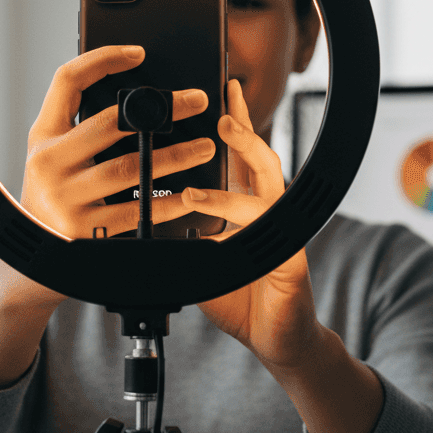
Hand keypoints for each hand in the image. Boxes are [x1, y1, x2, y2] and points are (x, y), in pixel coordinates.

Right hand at [20, 45, 216, 237]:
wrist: (32, 250)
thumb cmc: (54, 193)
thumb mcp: (53, 155)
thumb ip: (80, 128)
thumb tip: (137, 97)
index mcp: (42, 135)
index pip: (67, 81)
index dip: (102, 60)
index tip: (139, 54)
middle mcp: (48, 162)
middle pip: (110, 122)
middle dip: (160, 108)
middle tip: (196, 101)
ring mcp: (64, 197)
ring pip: (129, 167)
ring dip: (174, 156)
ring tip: (204, 146)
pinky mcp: (83, 230)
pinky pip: (135, 212)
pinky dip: (165, 203)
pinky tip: (188, 195)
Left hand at [181, 79, 319, 370]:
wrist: (275, 339)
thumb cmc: (239, 297)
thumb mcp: (200, 259)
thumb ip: (182, 235)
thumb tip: (144, 218)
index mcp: (246, 208)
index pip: (238, 159)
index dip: (233, 124)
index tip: (220, 94)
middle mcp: (267, 211)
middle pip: (258, 154)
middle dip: (243, 123)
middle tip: (223, 97)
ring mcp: (280, 229)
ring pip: (268, 178)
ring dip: (245, 150)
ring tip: (224, 130)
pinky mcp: (288, 254)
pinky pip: (263, 225)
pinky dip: (234, 211)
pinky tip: (206, 206)